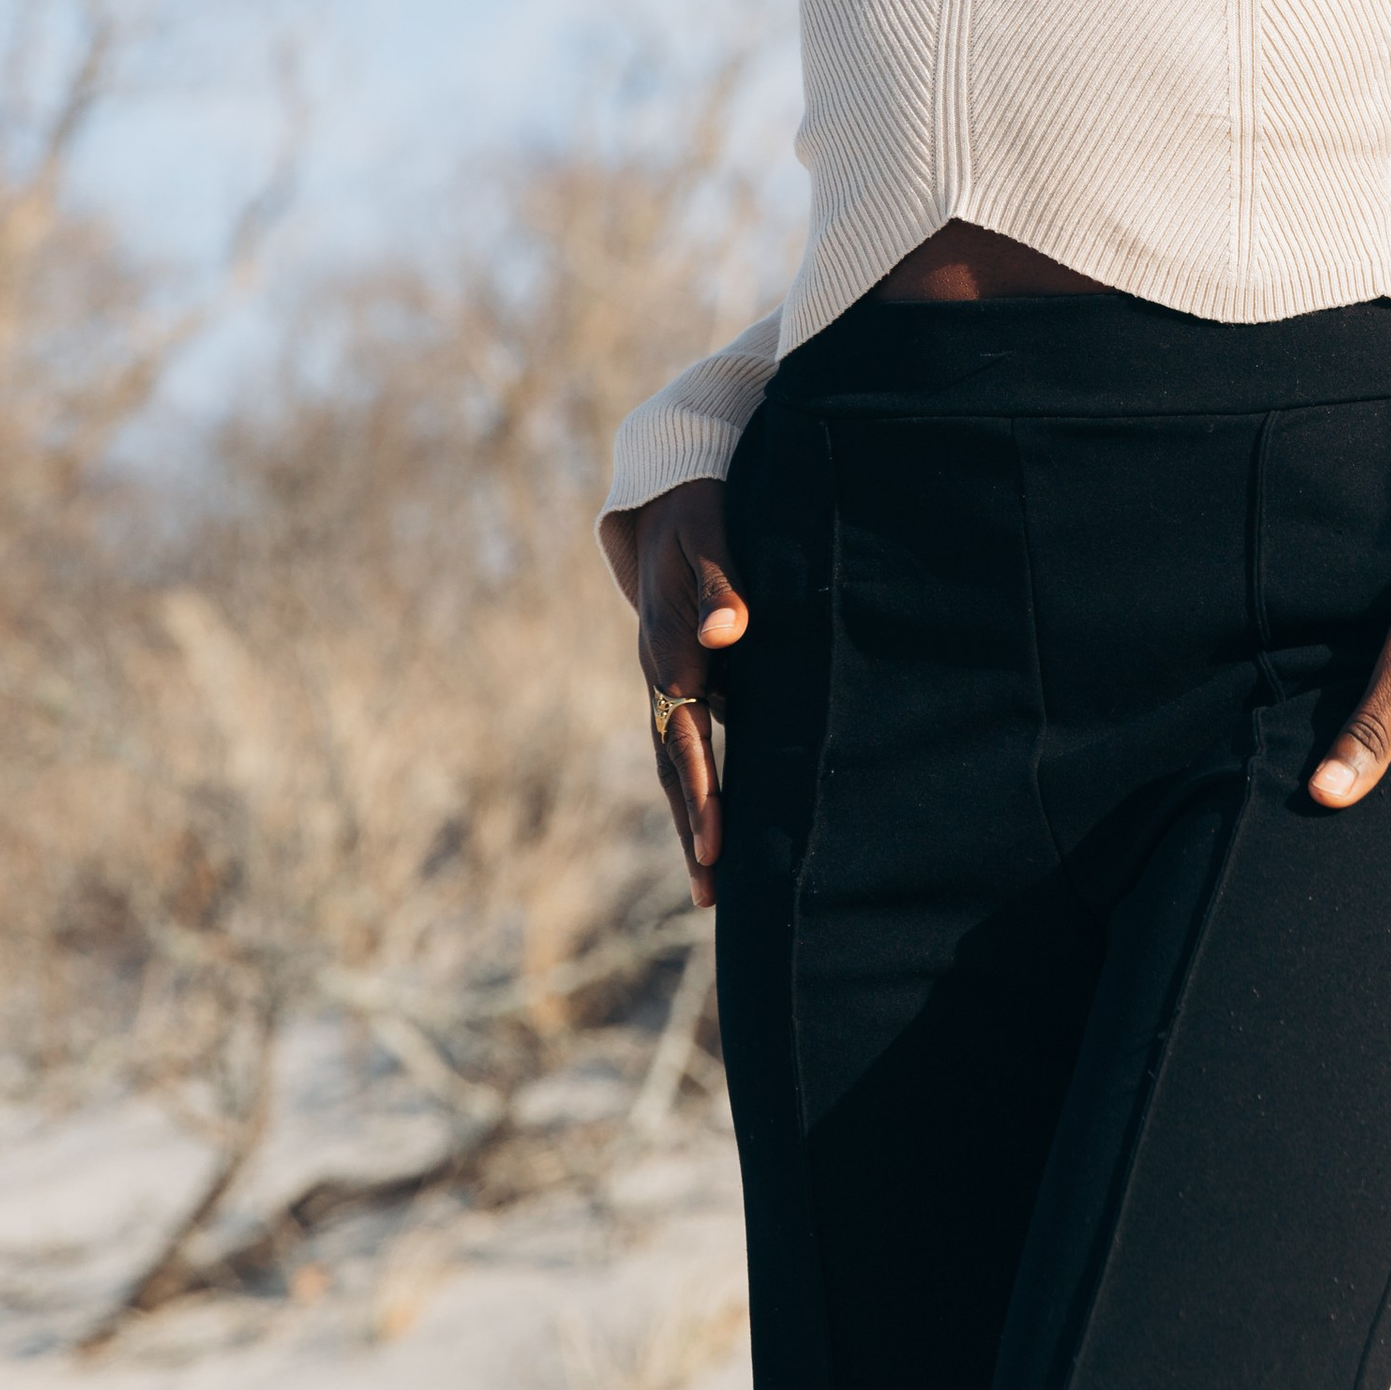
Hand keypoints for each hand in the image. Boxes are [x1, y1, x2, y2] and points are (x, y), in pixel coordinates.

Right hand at [628, 480, 749, 908]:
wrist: (664, 497)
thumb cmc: (696, 514)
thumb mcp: (708, 533)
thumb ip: (722, 581)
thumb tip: (728, 632)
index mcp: (668, 648)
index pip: (683, 732)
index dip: (700, 786)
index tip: (715, 840)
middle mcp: (661, 671)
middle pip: (671, 763)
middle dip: (691, 826)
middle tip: (711, 892)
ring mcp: (669, 677)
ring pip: (676, 759)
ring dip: (693, 816)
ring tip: (711, 883)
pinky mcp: (685, 675)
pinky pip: (690, 739)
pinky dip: (701, 784)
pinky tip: (722, 821)